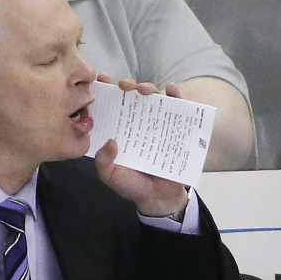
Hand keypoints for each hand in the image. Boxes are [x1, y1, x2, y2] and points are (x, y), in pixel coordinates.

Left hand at [93, 74, 188, 216]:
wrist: (158, 198)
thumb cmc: (132, 185)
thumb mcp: (110, 175)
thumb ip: (103, 161)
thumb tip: (110, 142)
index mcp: (120, 129)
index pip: (112, 105)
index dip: (106, 90)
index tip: (101, 80)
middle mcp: (137, 122)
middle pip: (132, 97)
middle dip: (127, 85)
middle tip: (123, 86)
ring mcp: (157, 124)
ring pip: (153, 98)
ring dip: (148, 88)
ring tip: (143, 90)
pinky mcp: (176, 128)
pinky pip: (178, 109)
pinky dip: (176, 96)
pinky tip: (172, 90)